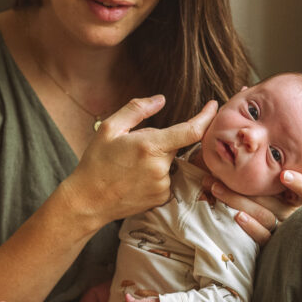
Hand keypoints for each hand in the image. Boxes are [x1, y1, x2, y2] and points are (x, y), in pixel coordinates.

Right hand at [64, 96, 218, 226]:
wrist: (88, 201)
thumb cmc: (96, 162)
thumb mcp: (110, 129)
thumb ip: (137, 110)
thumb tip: (161, 100)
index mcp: (150, 146)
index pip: (191, 131)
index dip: (206, 117)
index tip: (213, 106)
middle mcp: (161, 168)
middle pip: (175, 146)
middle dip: (161, 143)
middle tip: (134, 150)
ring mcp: (163, 186)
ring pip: (170, 163)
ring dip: (158, 160)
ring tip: (130, 168)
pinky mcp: (162, 198)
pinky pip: (166, 179)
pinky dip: (155, 175)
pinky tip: (135, 180)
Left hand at [207, 169, 301, 245]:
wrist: (264, 244)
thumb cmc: (261, 203)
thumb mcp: (266, 187)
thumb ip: (262, 171)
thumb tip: (241, 141)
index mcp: (297, 200)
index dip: (300, 184)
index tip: (283, 175)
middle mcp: (294, 216)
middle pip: (276, 202)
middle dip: (247, 186)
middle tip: (219, 175)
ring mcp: (283, 232)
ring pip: (265, 216)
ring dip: (237, 200)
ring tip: (216, 189)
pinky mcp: (271, 247)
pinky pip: (263, 237)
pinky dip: (250, 226)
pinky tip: (237, 216)